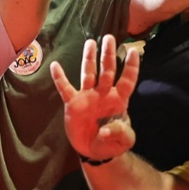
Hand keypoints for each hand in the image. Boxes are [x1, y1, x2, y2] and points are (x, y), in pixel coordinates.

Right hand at [50, 34, 139, 160]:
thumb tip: (108, 129)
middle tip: (110, 38)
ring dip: (89, 58)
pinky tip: (55, 66)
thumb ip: (122, 133)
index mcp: (118, 101)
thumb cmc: (112, 143)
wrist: (94, 151)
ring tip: (91, 42)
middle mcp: (103, 94)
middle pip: (107, 71)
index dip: (131, 67)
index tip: (133, 51)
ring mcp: (87, 97)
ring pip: (89, 73)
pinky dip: (60, 78)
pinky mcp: (73, 103)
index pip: (127, 81)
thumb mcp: (124, 141)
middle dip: (108, 54)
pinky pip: (65, 88)